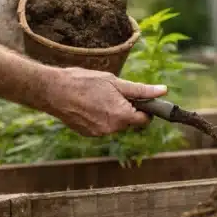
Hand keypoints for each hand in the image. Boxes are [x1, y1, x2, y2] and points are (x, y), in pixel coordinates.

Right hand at [46, 67, 168, 136]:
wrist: (53, 91)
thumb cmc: (84, 82)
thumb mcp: (115, 82)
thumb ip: (141, 90)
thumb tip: (163, 91)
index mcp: (122, 116)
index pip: (145, 119)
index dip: (146, 109)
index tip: (139, 99)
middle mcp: (112, 129)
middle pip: (130, 122)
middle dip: (127, 109)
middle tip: (114, 93)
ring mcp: (99, 133)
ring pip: (116, 124)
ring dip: (113, 113)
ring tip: (99, 97)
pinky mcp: (88, 134)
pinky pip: (102, 126)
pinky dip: (101, 117)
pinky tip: (90, 105)